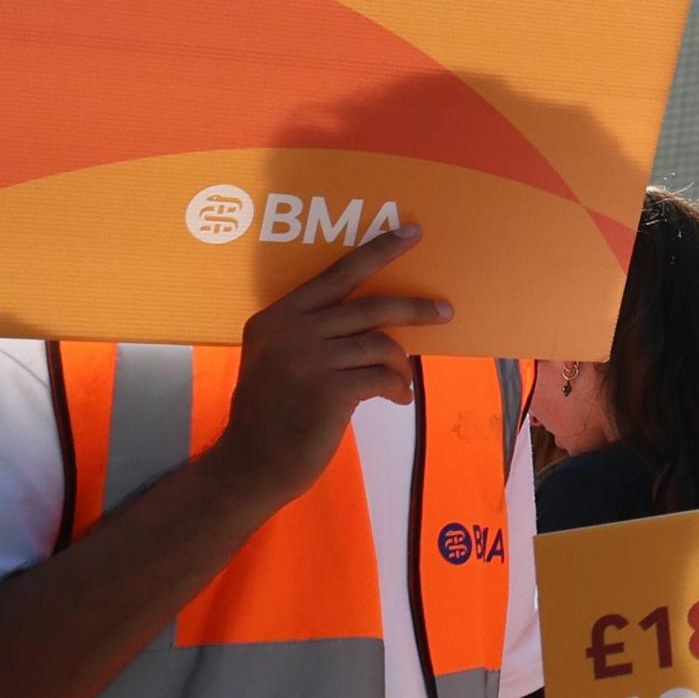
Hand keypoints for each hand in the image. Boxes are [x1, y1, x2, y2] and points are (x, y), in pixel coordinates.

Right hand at [204, 223, 447, 507]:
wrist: (252, 465)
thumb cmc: (274, 412)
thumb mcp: (278, 359)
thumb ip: (313, 332)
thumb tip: (380, 316)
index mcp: (277, 317)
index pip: (335, 275)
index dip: (377, 251)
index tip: (412, 232)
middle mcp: (289, 332)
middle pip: (369, 306)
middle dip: (414, 308)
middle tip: (446, 312)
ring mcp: (308, 361)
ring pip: (381, 345)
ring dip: (400, 365)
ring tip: (401, 382)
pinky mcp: (328, 391)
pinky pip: (383, 377)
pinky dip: (397, 387)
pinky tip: (397, 399)